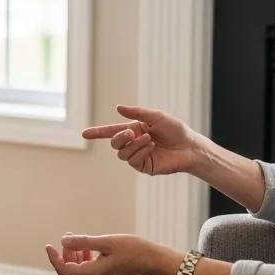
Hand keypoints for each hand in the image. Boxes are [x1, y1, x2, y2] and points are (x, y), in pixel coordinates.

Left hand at [45, 233, 155, 274]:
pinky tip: (89, 247)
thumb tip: (63, 240)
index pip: (63, 269)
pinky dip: (85, 257)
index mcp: (93, 273)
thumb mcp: (106, 242)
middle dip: (65, 253)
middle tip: (69, 235)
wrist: (156, 261)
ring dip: (75, 254)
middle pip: (70, 269)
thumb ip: (83, 242)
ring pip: (79, 269)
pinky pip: (89, 269)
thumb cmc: (134, 249)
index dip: (53, 257)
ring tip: (77, 238)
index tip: (48, 244)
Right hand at [82, 105, 202, 176]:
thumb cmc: (175, 130)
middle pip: (114, 143)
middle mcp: (134, 143)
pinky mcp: (144, 166)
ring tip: (148, 139)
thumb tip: (118, 108)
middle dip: (119, 137)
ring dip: (133, 145)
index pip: (111, 132)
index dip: (97, 133)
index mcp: (134, 129)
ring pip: (122, 153)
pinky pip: (133, 160)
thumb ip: (137, 113)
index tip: (84, 133)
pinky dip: (140, 152)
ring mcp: (138, 155)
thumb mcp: (156, 116)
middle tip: (131, 132)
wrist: (189, 146)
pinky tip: (151, 147)